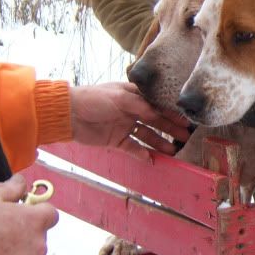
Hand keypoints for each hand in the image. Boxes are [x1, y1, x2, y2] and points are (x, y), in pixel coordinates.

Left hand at [69, 81, 190, 159]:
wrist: (69, 115)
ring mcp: (124, 126)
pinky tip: (151, 159)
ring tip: (172, 151)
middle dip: (170, 129)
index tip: (186, 120)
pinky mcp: (116, 140)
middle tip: (185, 137)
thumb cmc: (94, 99)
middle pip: (155, 121)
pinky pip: (133, 148)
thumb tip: (159, 114)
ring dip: (159, 143)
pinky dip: (142, 153)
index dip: (171, 113)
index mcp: (133, 96)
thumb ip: (142, 106)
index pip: (157, 105)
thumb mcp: (120, 98)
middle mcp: (131, 110)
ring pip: (147, 136)